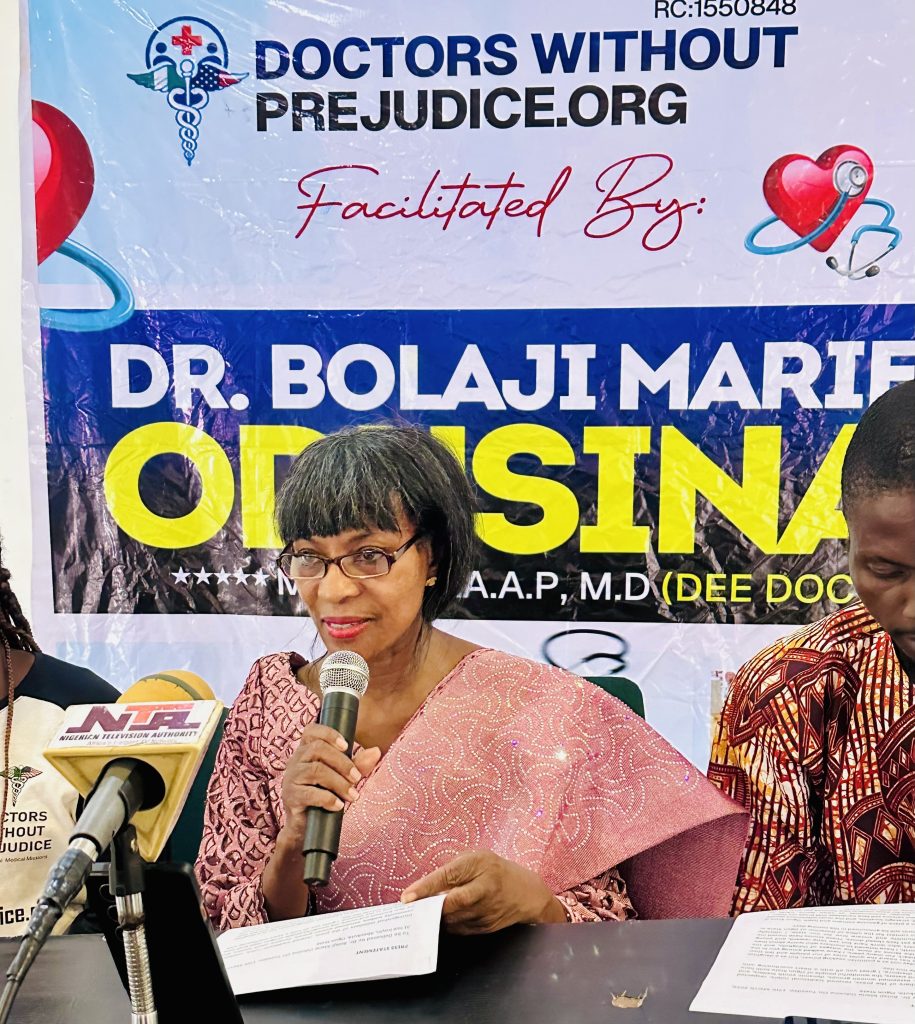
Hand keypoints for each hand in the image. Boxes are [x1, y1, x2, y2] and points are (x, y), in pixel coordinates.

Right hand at [279, 724, 381, 844]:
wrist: (306, 826)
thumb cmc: (325, 794)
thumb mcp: (343, 777)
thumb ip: (358, 764)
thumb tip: (376, 751)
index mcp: (307, 750)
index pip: (311, 731)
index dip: (328, 733)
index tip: (347, 745)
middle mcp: (296, 760)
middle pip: (318, 749)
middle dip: (342, 763)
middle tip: (357, 778)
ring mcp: (291, 778)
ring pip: (315, 770)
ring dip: (339, 782)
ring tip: (353, 795)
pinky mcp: (291, 797)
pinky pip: (309, 793)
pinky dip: (328, 799)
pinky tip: (338, 806)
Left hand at [400, 850, 566, 933]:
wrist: (528, 894)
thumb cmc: (496, 870)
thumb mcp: (476, 859)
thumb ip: (453, 871)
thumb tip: (425, 890)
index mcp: (479, 864)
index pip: (448, 876)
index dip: (426, 888)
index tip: (407, 897)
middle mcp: (484, 888)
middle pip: (451, 903)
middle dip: (430, 908)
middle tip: (413, 910)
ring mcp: (487, 911)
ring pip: (452, 919)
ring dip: (436, 918)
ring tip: (423, 913)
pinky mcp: (486, 928)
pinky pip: (459, 929)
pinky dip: (448, 924)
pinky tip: (442, 919)